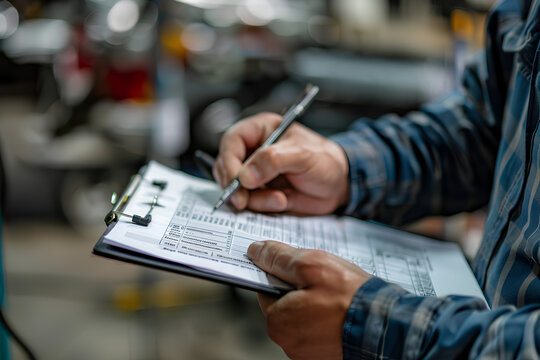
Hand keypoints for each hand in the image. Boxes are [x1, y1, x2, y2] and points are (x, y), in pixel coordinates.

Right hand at [213, 113, 349, 214]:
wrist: (339, 185)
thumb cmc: (325, 161)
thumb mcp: (302, 155)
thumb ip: (273, 160)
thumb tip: (245, 175)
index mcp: (261, 130)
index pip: (231, 142)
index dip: (229, 162)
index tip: (237, 182)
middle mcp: (253, 151)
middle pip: (226, 166)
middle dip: (234, 186)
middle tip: (244, 200)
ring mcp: (255, 174)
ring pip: (235, 188)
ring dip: (254, 199)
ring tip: (280, 199)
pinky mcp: (260, 193)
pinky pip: (248, 203)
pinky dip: (262, 206)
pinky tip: (282, 201)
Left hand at [247, 241, 371, 359]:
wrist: (387, 326)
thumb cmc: (349, 297)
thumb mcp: (310, 265)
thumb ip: (279, 257)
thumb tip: (256, 251)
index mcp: (278, 321)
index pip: (266, 288)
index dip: (281, 271)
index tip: (296, 264)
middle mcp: (288, 341)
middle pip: (284, 302)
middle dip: (299, 286)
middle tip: (321, 278)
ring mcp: (307, 350)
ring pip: (302, 314)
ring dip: (314, 300)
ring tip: (335, 292)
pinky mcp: (325, 352)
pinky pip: (318, 326)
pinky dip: (326, 315)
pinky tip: (341, 306)